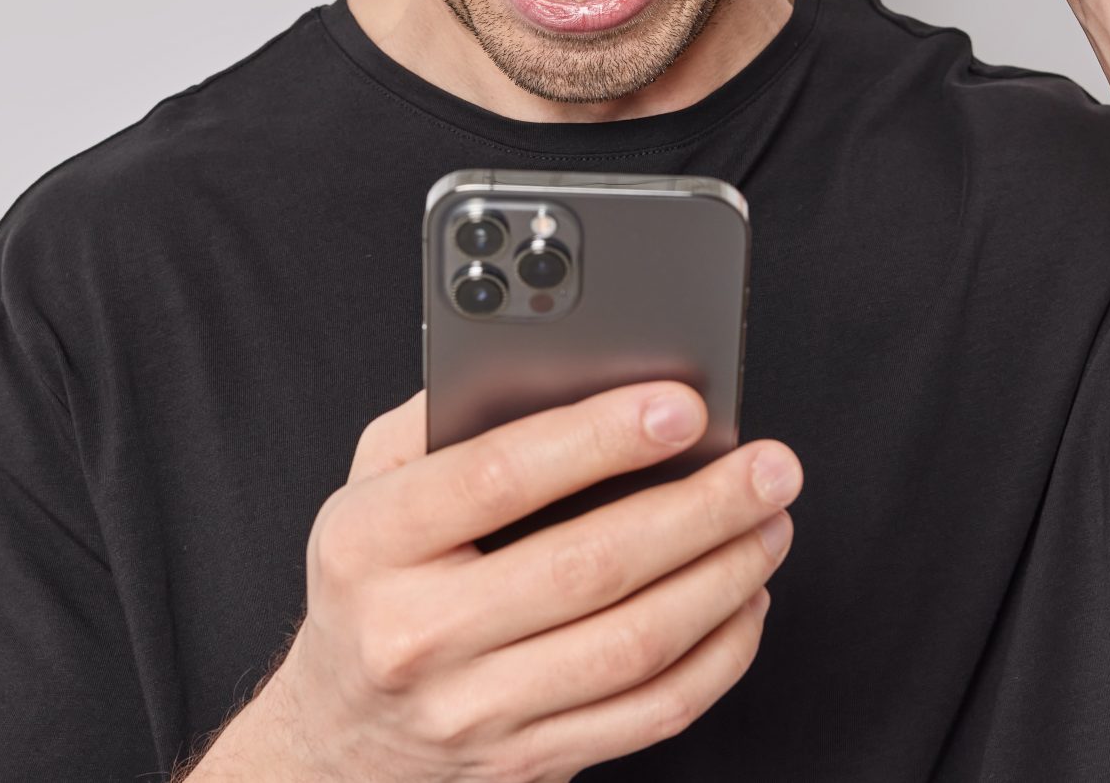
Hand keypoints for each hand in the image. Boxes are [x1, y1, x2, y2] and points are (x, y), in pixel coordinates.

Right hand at [200, 381, 799, 781]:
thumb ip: (448, 416)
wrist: (340, 737)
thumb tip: (568, 366)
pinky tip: (745, 602)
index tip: (683, 407)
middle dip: (702, 508)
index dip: (600, 437)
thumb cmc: (375, 581)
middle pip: (590, 566)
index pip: (498, 476)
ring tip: (769, 525)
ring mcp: (475, 710)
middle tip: (769, 467)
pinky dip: (719, 654)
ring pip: (634, 644)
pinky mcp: (530, 761)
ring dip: (725, 578)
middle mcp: (416, 634)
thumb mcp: (372, 483)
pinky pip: (651, 712)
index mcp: (371, 543)